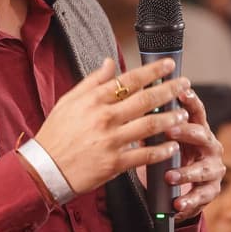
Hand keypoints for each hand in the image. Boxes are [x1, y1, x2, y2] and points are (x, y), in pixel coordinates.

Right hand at [31, 58, 191, 197]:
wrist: (44, 169)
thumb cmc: (55, 134)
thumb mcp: (68, 101)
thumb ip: (92, 81)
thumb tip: (109, 62)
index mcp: (94, 100)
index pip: (130, 80)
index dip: (153, 71)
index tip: (169, 65)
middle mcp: (104, 117)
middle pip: (145, 99)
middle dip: (170, 90)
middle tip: (186, 85)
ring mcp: (111, 140)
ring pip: (149, 125)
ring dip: (170, 118)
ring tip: (183, 114)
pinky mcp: (114, 163)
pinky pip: (144, 155)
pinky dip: (162, 150)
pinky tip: (173, 146)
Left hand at [163, 85, 223, 221]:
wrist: (178, 193)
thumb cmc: (170, 161)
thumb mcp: (160, 144)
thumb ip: (151, 130)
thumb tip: (131, 110)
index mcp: (198, 132)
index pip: (197, 113)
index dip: (192, 102)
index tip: (183, 92)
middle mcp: (210, 148)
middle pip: (203, 136)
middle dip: (187, 133)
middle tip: (170, 131)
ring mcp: (213, 169)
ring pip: (203, 169)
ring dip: (186, 172)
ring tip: (169, 176)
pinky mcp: (210, 191)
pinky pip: (201, 196)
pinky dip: (188, 200)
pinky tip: (177, 203)